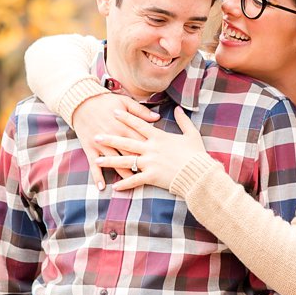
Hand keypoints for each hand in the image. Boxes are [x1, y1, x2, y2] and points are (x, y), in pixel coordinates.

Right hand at [70, 93, 158, 189]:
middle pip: (130, 155)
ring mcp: (101, 145)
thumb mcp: (125, 102)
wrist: (81, 101)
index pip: (141, 142)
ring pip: (114, 163)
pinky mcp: (90, 148)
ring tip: (131, 184)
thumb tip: (158, 117)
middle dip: (140, 166)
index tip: (162, 159)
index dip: (152, 151)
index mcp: (125, 127)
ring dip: (122, 174)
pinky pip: (94, 165)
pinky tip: (102, 187)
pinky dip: (97, 176)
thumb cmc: (105, 101)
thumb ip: (141, 112)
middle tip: (152, 176)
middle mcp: (114, 138)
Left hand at [93, 109, 209, 192]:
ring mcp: (150, 163)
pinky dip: (124, 183)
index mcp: (159, 137)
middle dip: (110, 138)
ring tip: (98, 159)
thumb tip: (178, 108)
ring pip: (126, 161)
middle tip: (96, 136)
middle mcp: (151, 148)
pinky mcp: (152, 177)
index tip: (113, 112)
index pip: (138, 124)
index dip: (125, 117)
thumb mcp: (191, 134)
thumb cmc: (196, 154)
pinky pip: (135, 180)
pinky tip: (114, 186)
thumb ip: (183, 120)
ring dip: (110, 160)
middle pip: (126, 141)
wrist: (199, 173)